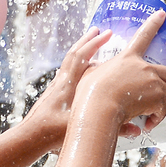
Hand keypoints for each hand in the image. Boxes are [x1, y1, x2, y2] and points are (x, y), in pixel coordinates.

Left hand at [22, 27, 108, 148]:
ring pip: (69, 62)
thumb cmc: (52, 132)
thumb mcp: (85, 130)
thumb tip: (135, 130)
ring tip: (90, 42)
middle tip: (99, 30)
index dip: (94, 43)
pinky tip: (83, 69)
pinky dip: (76, 65)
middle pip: (74, 53)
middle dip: (88, 40)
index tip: (107, 33)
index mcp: (68, 85)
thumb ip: (111, 129)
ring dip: (81, 50)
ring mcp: (56, 86)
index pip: (81, 57)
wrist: (30, 137)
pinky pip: (67, 72)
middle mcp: (62, 81)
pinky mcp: (54, 94)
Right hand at [79, 10, 165, 136]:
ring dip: (164, 105)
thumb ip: (95, 70)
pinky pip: (165, 107)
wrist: (97, 109)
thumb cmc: (89, 95)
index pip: (143, 35)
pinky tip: (149, 123)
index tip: (162, 14)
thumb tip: (91, 65)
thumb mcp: (89, 76)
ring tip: (153, 115)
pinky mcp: (158, 96)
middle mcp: (143, 67)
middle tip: (164, 97)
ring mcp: (152, 80)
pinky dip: (159, 116)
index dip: (153, 23)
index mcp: (127, 58)